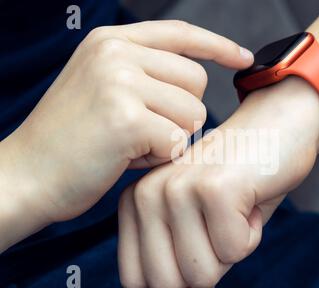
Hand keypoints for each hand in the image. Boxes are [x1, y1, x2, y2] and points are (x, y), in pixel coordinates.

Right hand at [0, 20, 252, 226]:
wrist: (27, 174)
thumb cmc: (72, 140)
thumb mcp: (102, 87)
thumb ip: (145, 74)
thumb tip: (197, 79)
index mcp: (111, 41)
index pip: (181, 32)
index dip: (218, 45)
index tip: (243, 58)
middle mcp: (116, 53)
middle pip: (197, 81)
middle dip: (182, 114)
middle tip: (145, 130)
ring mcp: (119, 82)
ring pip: (193, 113)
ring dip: (171, 137)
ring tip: (131, 144)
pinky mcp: (126, 118)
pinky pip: (177, 141)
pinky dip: (159, 157)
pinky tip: (126, 158)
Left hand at [117, 77, 318, 287]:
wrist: (274, 128)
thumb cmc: (239, 182)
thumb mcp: (208, 230)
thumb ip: (189, 268)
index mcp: (136, 204)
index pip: (139, 280)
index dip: (182, 268)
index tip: (202, 231)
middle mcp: (147, 194)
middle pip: (168, 284)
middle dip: (208, 262)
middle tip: (222, 219)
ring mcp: (177, 189)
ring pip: (201, 271)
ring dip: (233, 246)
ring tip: (235, 204)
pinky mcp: (213, 187)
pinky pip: (234, 250)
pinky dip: (251, 232)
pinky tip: (249, 196)